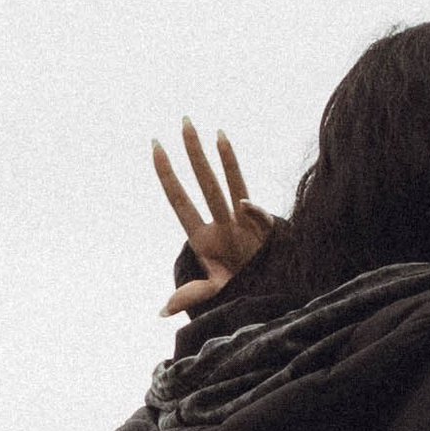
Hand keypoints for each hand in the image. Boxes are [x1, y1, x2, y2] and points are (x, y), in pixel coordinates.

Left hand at [153, 121, 273, 316]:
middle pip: (205, 183)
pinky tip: (244, 207)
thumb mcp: (217, 294)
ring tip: (216, 132)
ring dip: (224, 159)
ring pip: (231, 185)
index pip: (180, 200)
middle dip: (194, 152)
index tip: (155, 146)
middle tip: (184, 120)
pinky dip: (251, 210)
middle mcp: (221, 224)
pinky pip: (256, 214)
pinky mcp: (265, 230)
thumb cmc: (242, 292)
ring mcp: (243, 223)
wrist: (274, 297)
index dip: (167, 175)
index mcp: (203, 238)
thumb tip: (163, 310)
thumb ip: (192, 295)